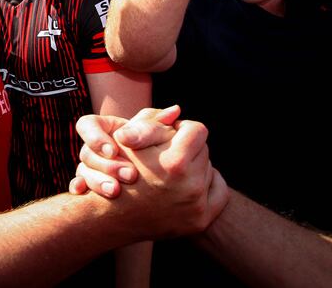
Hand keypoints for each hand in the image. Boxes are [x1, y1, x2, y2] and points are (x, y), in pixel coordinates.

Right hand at [71, 106, 181, 197]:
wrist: (158, 182)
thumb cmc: (157, 146)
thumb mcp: (159, 133)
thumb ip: (163, 123)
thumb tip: (174, 111)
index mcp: (106, 128)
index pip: (87, 125)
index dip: (96, 137)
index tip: (114, 149)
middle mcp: (95, 148)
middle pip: (87, 153)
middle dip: (107, 165)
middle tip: (130, 174)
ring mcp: (92, 167)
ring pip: (84, 171)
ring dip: (99, 181)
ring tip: (116, 190)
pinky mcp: (92, 186)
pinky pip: (80, 187)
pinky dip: (81, 189)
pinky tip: (84, 194)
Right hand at [83, 108, 228, 238]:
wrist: (112, 216)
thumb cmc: (117, 170)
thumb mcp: (129, 140)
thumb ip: (154, 121)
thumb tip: (177, 110)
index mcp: (175, 163)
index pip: (197, 130)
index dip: (181, 129)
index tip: (169, 136)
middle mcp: (190, 187)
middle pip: (203, 149)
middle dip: (187, 149)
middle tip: (166, 156)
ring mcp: (196, 207)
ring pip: (209, 169)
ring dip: (194, 167)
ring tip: (171, 173)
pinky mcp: (200, 221)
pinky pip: (218, 192)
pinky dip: (207, 185)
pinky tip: (187, 184)